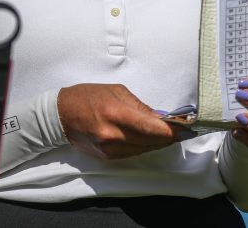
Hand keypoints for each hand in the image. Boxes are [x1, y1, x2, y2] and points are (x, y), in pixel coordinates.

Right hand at [57, 84, 192, 159]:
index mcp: (116, 113)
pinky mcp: (107, 157)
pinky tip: (151, 139)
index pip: (151, 128)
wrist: (61, 114)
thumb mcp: (116, 92)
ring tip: (171, 134)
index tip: (186, 128)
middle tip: (184, 131)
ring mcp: (109, 149)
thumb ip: (140, 107)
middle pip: (150, 142)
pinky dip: (144, 146)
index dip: (171, 131)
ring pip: (144, 149)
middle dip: (169, 137)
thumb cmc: (88, 97)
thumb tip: (160, 117)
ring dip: (158, 143)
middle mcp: (113, 135)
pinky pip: (133, 153)